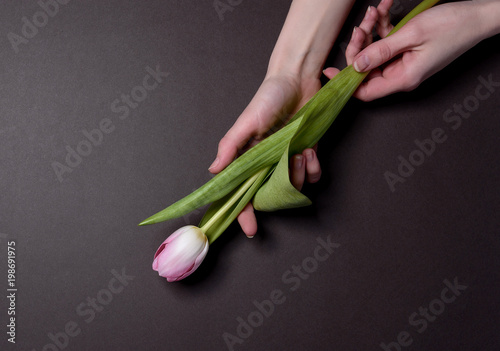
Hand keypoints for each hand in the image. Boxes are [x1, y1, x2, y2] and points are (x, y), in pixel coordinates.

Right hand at [208, 73, 328, 236]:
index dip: (245, 212)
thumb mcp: (246, 122)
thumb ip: (230, 147)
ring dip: (299, 175)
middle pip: (270, 194)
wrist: (297, 80)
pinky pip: (311, 174)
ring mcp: (287, 159)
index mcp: (248, 159)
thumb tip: (214, 171)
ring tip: (300, 153)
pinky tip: (311, 151)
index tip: (250, 229)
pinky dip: (313, 168)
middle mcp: (267, 163)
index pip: (243, 192)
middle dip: (281, 192)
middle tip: (288, 170)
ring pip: (293, 186)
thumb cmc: (267, 98)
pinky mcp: (306, 152)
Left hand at [324, 0, 491, 100]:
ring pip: (375, 53)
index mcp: (403, 78)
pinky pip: (387, 44)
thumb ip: (381, 51)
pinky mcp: (409, 52)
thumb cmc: (453, 26)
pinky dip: (383, 28)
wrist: (479, 16)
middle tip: (361, 26)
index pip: (366, 92)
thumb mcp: (412, 35)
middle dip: (360, 46)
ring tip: (374, 13)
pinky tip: (384, 11)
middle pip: (367, 70)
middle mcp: (402, 75)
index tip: (329, 72)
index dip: (345, 83)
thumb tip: (356, 65)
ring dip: (371, 32)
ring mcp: (405, 63)